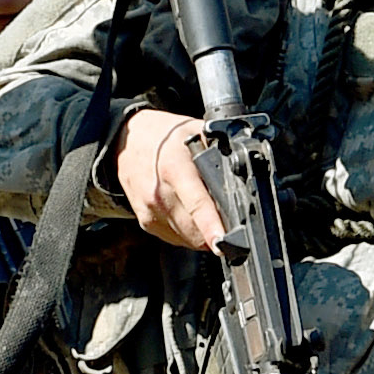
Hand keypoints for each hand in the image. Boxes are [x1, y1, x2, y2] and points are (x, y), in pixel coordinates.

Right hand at [111, 110, 224, 250]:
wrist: (127, 141)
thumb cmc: (164, 135)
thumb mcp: (196, 130)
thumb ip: (221, 149)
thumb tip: (246, 167)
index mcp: (175, 168)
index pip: (197, 204)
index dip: (211, 227)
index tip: (222, 242)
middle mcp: (159, 193)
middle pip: (195, 229)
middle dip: (218, 232)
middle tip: (231, 224)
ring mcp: (150, 210)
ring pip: (188, 238)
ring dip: (204, 234)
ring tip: (208, 213)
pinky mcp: (146, 222)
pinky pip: (176, 238)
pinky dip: (189, 232)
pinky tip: (191, 213)